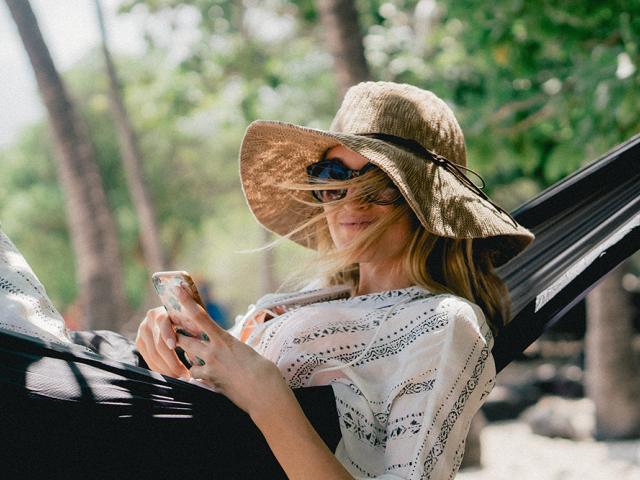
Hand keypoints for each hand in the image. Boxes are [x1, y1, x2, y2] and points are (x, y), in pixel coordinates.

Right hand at [135, 306, 191, 378]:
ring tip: (180, 377)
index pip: (163, 322)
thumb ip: (197, 324)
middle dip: (171, 362)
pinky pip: (149, 359)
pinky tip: (171, 374)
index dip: (168, 335)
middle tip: (184, 374)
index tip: (174, 347)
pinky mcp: (140, 342)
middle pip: (158, 343)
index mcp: (165, 309)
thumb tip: (202, 340)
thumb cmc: (192, 316)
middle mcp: (150, 318)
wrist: (178, 313)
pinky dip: (160, 369)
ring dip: (167, 369)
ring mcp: (143, 330)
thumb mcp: (195, 316)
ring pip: (153, 355)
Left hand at [170, 286, 289, 414]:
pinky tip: (207, 376)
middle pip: (185, 339)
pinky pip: (196, 376)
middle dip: (179, 336)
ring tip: (198, 357)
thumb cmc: (263, 370)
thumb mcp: (246, 350)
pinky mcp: (210, 383)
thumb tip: (226, 348)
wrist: (265, 392)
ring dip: (189, 357)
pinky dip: (199, 375)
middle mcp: (214, 351)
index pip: (200, 316)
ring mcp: (210, 368)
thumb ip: (231, 346)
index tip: (177, 289)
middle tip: (176, 332)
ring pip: (188, 359)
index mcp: (225, 338)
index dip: (186, 302)